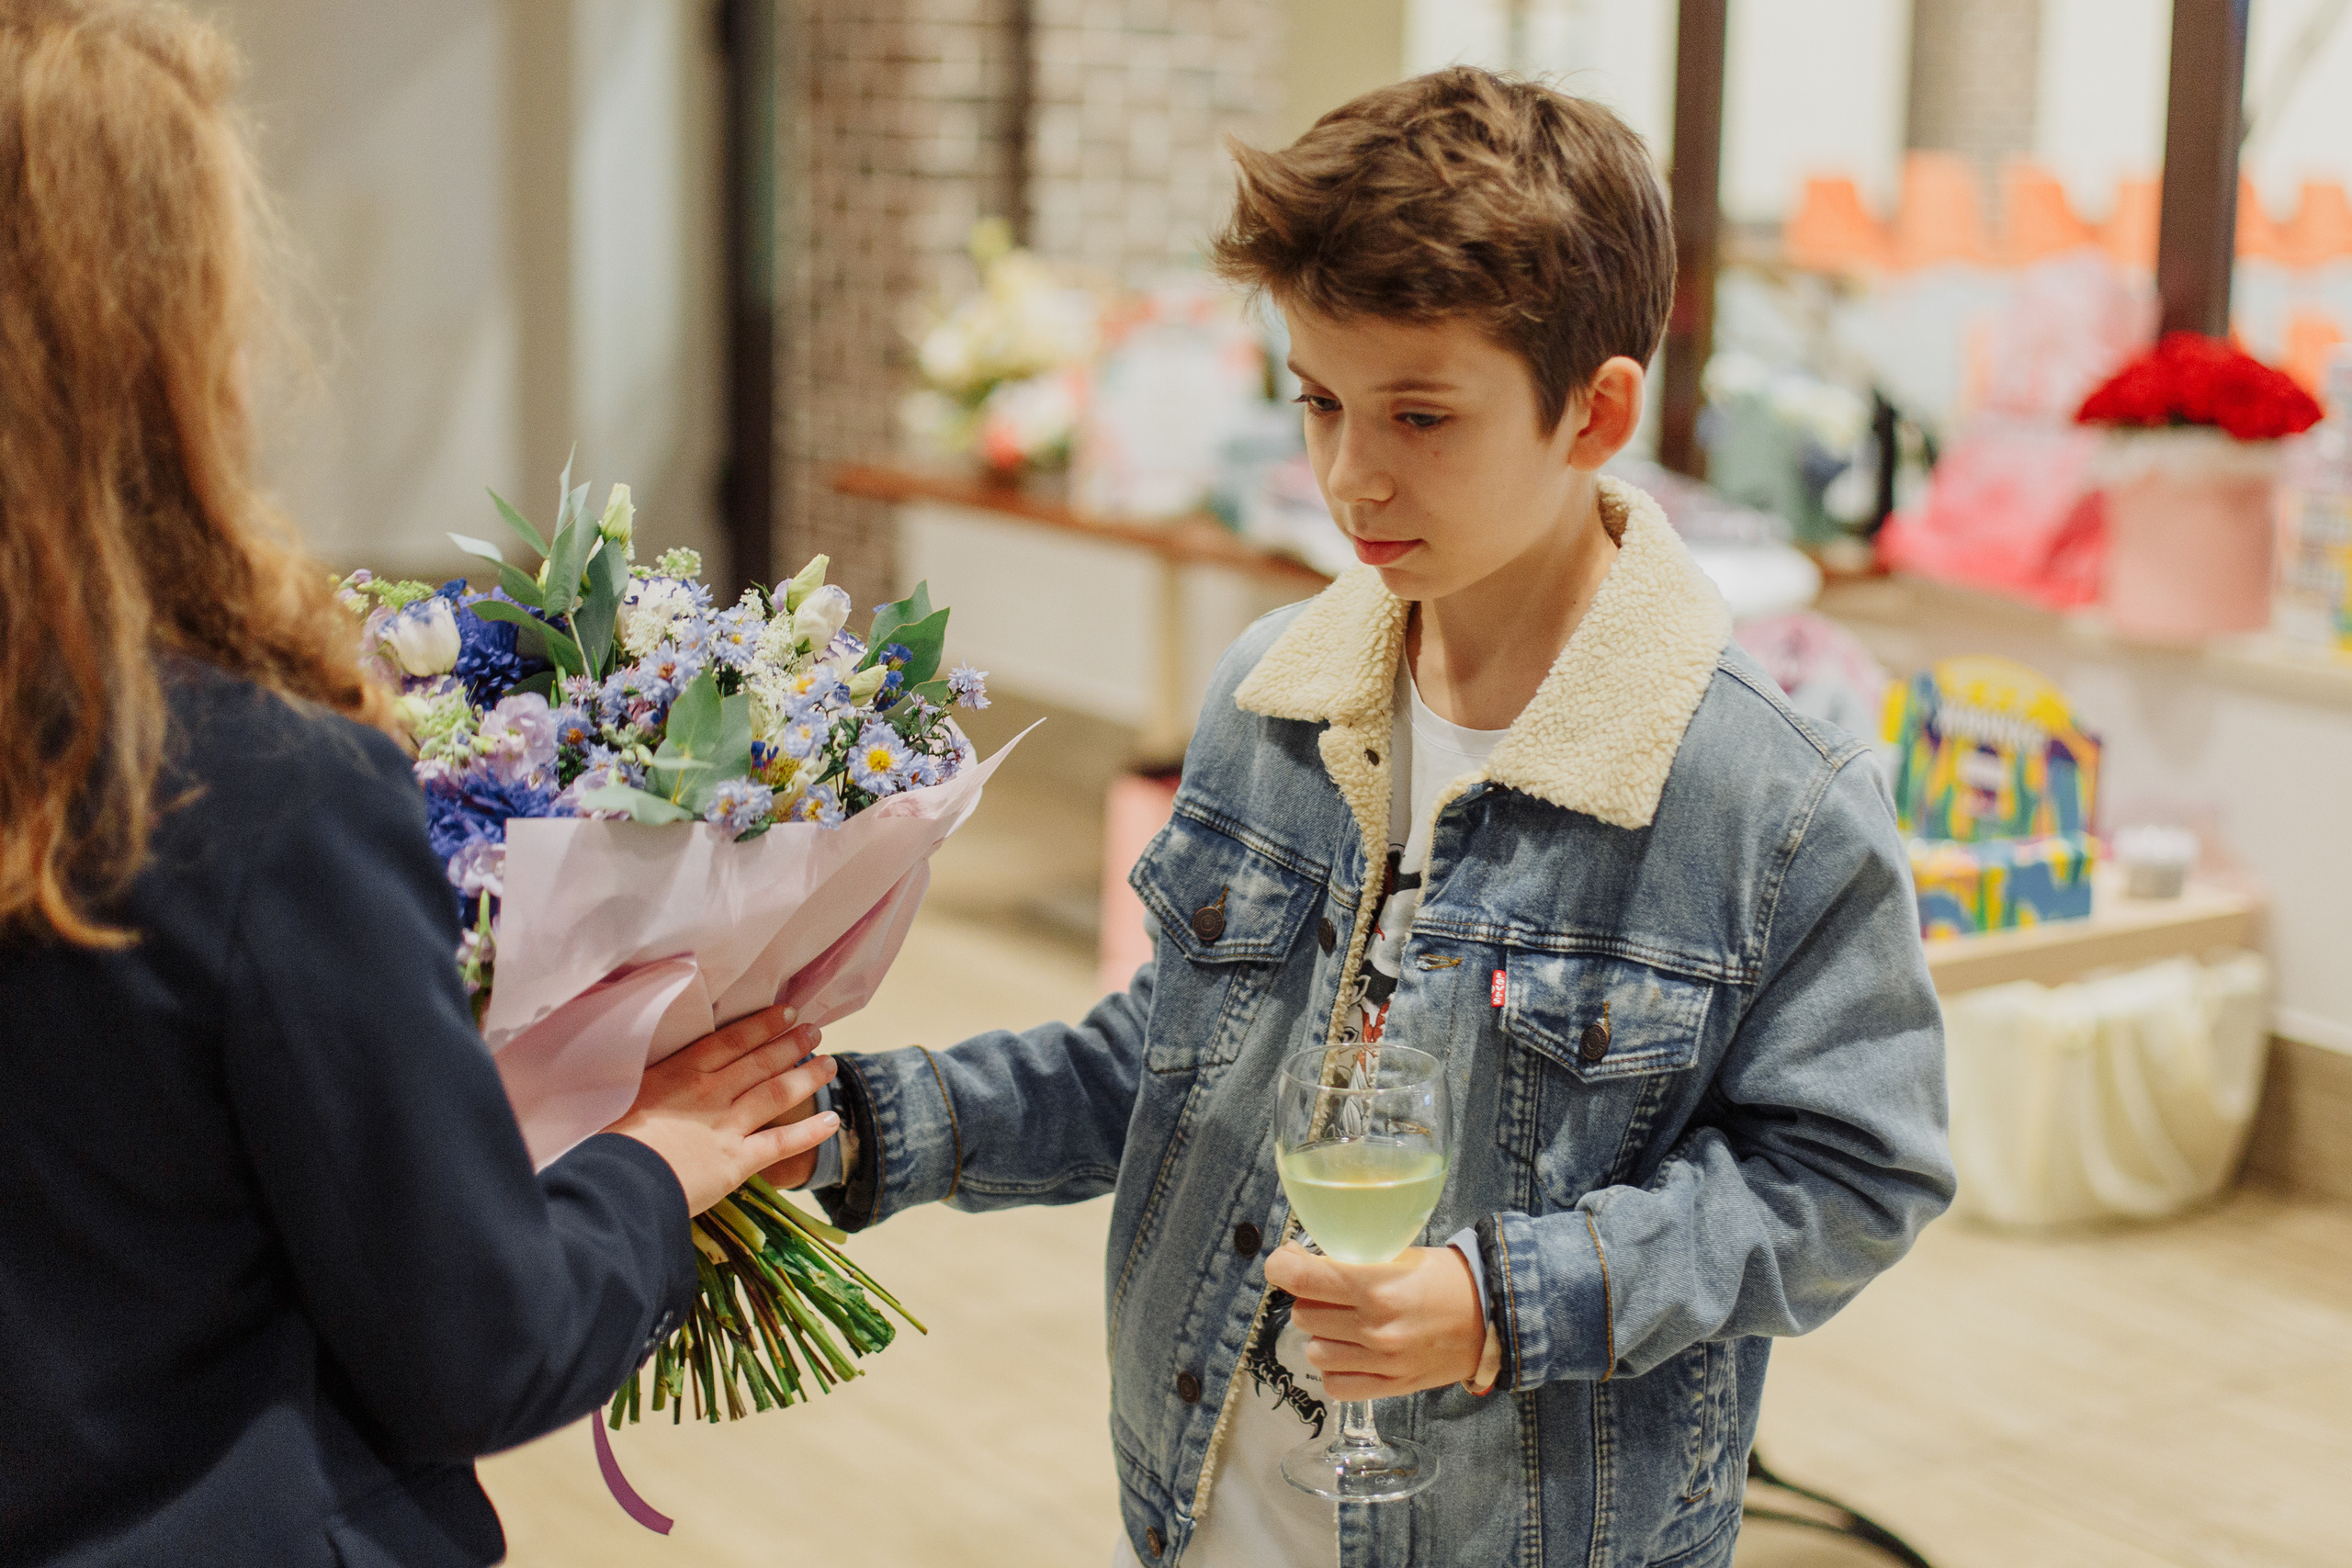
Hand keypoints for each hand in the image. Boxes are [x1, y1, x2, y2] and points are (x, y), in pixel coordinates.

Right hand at [605, 1005, 838, 1213]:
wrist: (613, 1181)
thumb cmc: (604, 1140)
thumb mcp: (616, 1097)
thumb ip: (644, 1084)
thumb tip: (644, 1079)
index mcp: (679, 1072)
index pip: (729, 1041)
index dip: (761, 1025)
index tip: (785, 1012)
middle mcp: (710, 1092)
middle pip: (759, 1061)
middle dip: (790, 1044)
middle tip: (814, 1030)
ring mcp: (727, 1125)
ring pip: (776, 1093)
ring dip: (807, 1076)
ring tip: (829, 1063)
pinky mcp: (737, 1162)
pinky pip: (781, 1143)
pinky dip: (810, 1131)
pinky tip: (833, 1120)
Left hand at [1264, 1241, 1484, 1400]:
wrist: (1494, 1318)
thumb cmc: (1446, 1279)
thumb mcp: (1401, 1253)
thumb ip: (1352, 1259)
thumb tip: (1299, 1258)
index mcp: (1377, 1286)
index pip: (1302, 1278)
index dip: (1282, 1266)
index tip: (1285, 1262)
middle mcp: (1375, 1327)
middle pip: (1303, 1314)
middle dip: (1311, 1298)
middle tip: (1333, 1291)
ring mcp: (1382, 1361)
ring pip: (1314, 1350)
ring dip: (1323, 1334)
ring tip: (1348, 1322)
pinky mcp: (1391, 1386)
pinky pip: (1335, 1383)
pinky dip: (1336, 1368)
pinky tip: (1352, 1351)